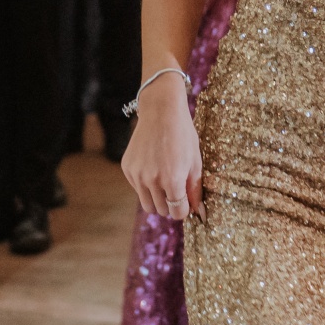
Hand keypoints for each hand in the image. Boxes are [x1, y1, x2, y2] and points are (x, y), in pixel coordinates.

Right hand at [120, 75, 203, 221]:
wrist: (161, 111)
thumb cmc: (183, 135)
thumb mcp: (195, 162)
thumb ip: (195, 190)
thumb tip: (198, 212)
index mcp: (172, 180)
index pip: (177, 212)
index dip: (184, 210)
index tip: (186, 203)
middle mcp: (151, 180)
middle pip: (161, 211)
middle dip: (170, 205)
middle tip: (176, 190)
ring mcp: (137, 175)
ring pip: (147, 204)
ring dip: (156, 199)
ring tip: (164, 182)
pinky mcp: (127, 168)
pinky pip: (137, 188)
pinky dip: (145, 185)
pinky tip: (153, 167)